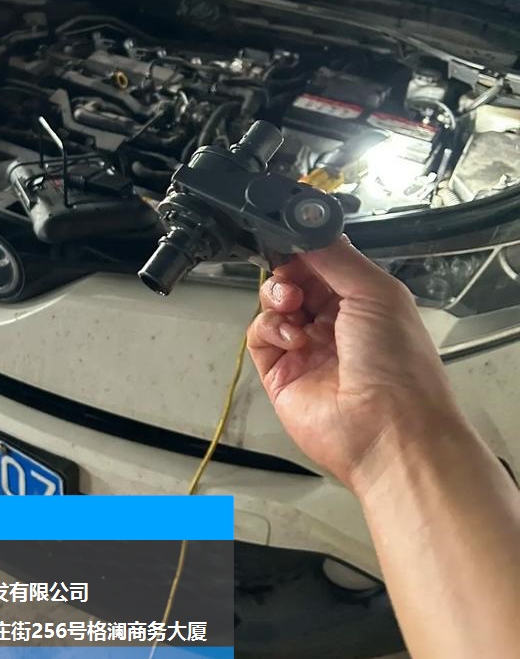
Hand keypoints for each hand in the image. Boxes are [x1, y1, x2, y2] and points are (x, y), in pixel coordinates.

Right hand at [247, 237, 466, 492]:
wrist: (387, 431)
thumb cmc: (398, 364)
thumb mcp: (375, 292)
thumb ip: (336, 256)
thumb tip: (305, 227)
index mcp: (364, 299)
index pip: (323, 261)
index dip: (305, 248)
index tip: (290, 237)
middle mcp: (335, 321)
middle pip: (294, 278)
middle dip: (288, 271)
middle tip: (293, 278)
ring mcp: (306, 347)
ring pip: (273, 303)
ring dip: (278, 296)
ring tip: (292, 307)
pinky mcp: (281, 372)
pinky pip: (260, 335)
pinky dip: (270, 327)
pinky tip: (292, 338)